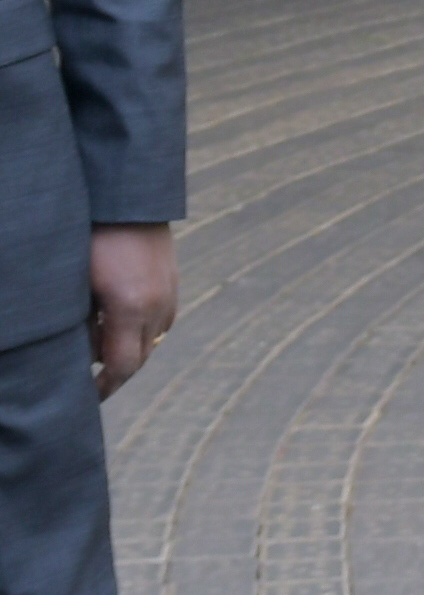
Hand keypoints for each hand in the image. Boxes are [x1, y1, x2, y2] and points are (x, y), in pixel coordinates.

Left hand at [87, 225, 175, 401]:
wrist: (127, 197)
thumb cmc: (93, 237)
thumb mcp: (79, 284)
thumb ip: (84, 323)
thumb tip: (87, 350)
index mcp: (130, 308)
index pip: (121, 366)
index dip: (105, 386)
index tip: (89, 396)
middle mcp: (157, 306)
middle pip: (140, 358)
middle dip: (117, 371)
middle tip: (93, 380)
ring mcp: (170, 293)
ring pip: (152, 340)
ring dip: (130, 348)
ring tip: (102, 343)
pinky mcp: (173, 281)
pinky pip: (161, 320)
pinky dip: (142, 329)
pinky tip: (121, 318)